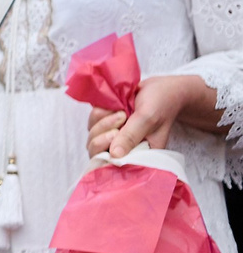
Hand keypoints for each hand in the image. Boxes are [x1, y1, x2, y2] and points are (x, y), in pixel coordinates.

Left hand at [89, 73, 216, 158]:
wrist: (160, 88)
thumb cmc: (159, 104)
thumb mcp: (147, 119)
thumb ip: (131, 136)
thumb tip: (115, 156)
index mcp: (138, 154)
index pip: (112, 165)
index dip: (106, 152)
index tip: (116, 133)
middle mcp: (123, 148)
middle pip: (96, 149)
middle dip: (104, 131)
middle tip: (122, 116)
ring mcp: (113, 135)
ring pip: (92, 134)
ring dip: (103, 119)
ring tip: (121, 110)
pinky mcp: (106, 122)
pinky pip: (92, 121)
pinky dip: (100, 112)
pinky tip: (114, 105)